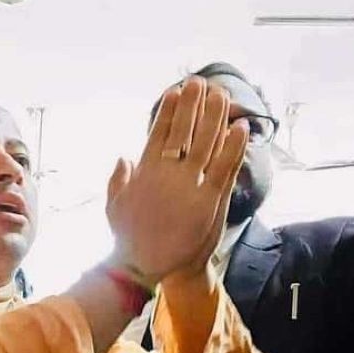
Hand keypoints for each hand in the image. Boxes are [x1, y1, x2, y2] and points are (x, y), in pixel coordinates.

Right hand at [105, 76, 248, 284]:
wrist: (148, 268)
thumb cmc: (130, 240)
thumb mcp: (113, 208)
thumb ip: (117, 181)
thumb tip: (123, 157)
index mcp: (145, 173)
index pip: (159, 133)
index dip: (169, 111)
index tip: (177, 92)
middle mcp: (167, 174)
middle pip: (185, 131)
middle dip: (194, 104)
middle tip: (202, 83)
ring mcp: (190, 186)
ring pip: (207, 143)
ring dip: (216, 116)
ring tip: (222, 96)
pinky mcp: (210, 200)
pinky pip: (225, 167)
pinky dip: (234, 146)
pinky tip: (240, 127)